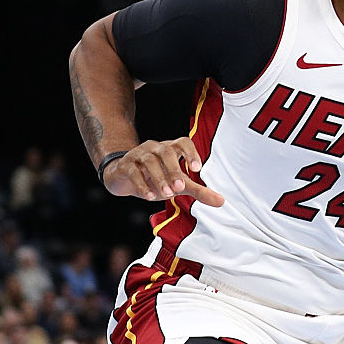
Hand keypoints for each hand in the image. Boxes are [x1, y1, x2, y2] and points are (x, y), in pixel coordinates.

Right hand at [103, 137, 223, 206]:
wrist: (121, 177)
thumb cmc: (155, 178)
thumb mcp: (178, 185)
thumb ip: (198, 191)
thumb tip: (221, 201)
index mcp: (170, 149)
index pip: (183, 142)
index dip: (191, 152)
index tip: (197, 169)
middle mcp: (155, 148)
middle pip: (167, 152)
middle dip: (174, 170)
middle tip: (180, 188)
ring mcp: (138, 155)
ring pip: (149, 161)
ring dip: (159, 178)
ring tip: (167, 194)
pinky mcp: (125, 165)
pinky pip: (133, 171)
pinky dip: (142, 184)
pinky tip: (150, 196)